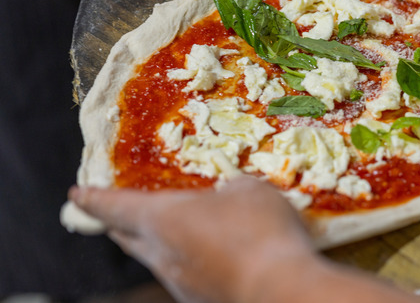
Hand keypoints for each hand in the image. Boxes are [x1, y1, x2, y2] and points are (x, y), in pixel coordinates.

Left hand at [69, 176, 315, 302]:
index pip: (115, 207)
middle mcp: (161, 255)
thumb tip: (229, 196)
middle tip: (115, 217)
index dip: (95, 198)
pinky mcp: (203, 300)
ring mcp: (181, 284)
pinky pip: (187, 275)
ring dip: (160, 245)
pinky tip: (217, 255)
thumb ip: (230, 189)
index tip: (76, 193)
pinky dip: (191, 261)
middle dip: (119, 225)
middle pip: (128, 239)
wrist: (281, 290)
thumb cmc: (259, 230)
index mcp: (162, 220)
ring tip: (179, 231)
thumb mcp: (248, 190)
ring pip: (158, 260)